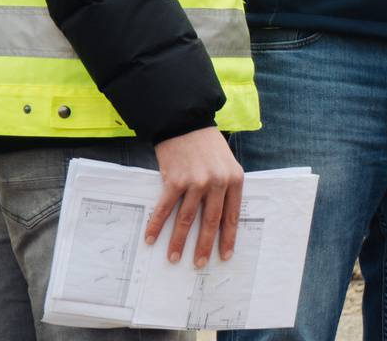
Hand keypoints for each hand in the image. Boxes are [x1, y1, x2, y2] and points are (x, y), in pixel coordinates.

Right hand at [145, 127, 242, 265]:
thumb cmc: (207, 145)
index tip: (224, 256)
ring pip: (187, 219)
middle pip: (211, 222)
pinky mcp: (175, 179)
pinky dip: (157, 224)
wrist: (186, 122)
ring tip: (174, 257)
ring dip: (178, 241)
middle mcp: (217, 182)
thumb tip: (219, 221)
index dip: (228, 238)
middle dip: (204, 246)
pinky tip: (151, 237)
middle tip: (198, 264)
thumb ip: (225, 188)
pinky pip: (165, 208)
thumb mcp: (226, 164)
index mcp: (234, 179)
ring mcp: (196, 181)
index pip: (232, 216)